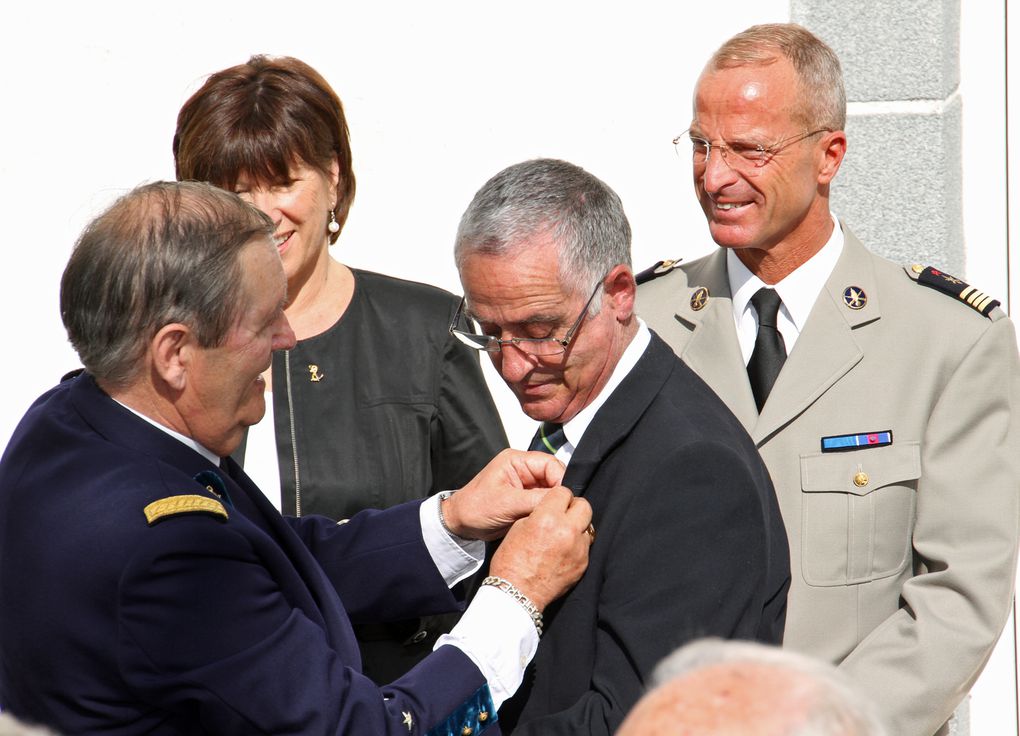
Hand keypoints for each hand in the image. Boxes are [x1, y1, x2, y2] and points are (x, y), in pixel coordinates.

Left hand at [443, 449, 565, 540]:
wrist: (460, 525)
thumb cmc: (475, 508)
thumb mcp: (506, 503)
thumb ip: (535, 499)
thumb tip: (562, 499)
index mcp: (517, 461)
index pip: (551, 464)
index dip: (561, 480)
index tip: (565, 499)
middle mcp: (524, 470)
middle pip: (554, 477)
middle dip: (559, 494)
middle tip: (562, 511)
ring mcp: (526, 485)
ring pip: (552, 491)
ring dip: (553, 504)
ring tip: (555, 518)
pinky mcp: (527, 500)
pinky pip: (545, 503)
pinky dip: (548, 512)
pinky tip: (548, 521)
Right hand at [489, 486, 591, 610]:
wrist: (518, 593)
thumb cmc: (511, 562)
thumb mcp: (518, 527)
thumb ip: (538, 513)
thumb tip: (551, 508)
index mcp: (547, 518)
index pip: (565, 492)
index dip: (558, 496)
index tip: (554, 502)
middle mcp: (567, 531)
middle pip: (584, 505)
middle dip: (574, 507)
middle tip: (564, 514)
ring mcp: (578, 548)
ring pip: (588, 526)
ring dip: (577, 527)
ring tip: (563, 535)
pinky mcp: (583, 563)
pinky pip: (586, 546)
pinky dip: (577, 545)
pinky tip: (563, 551)